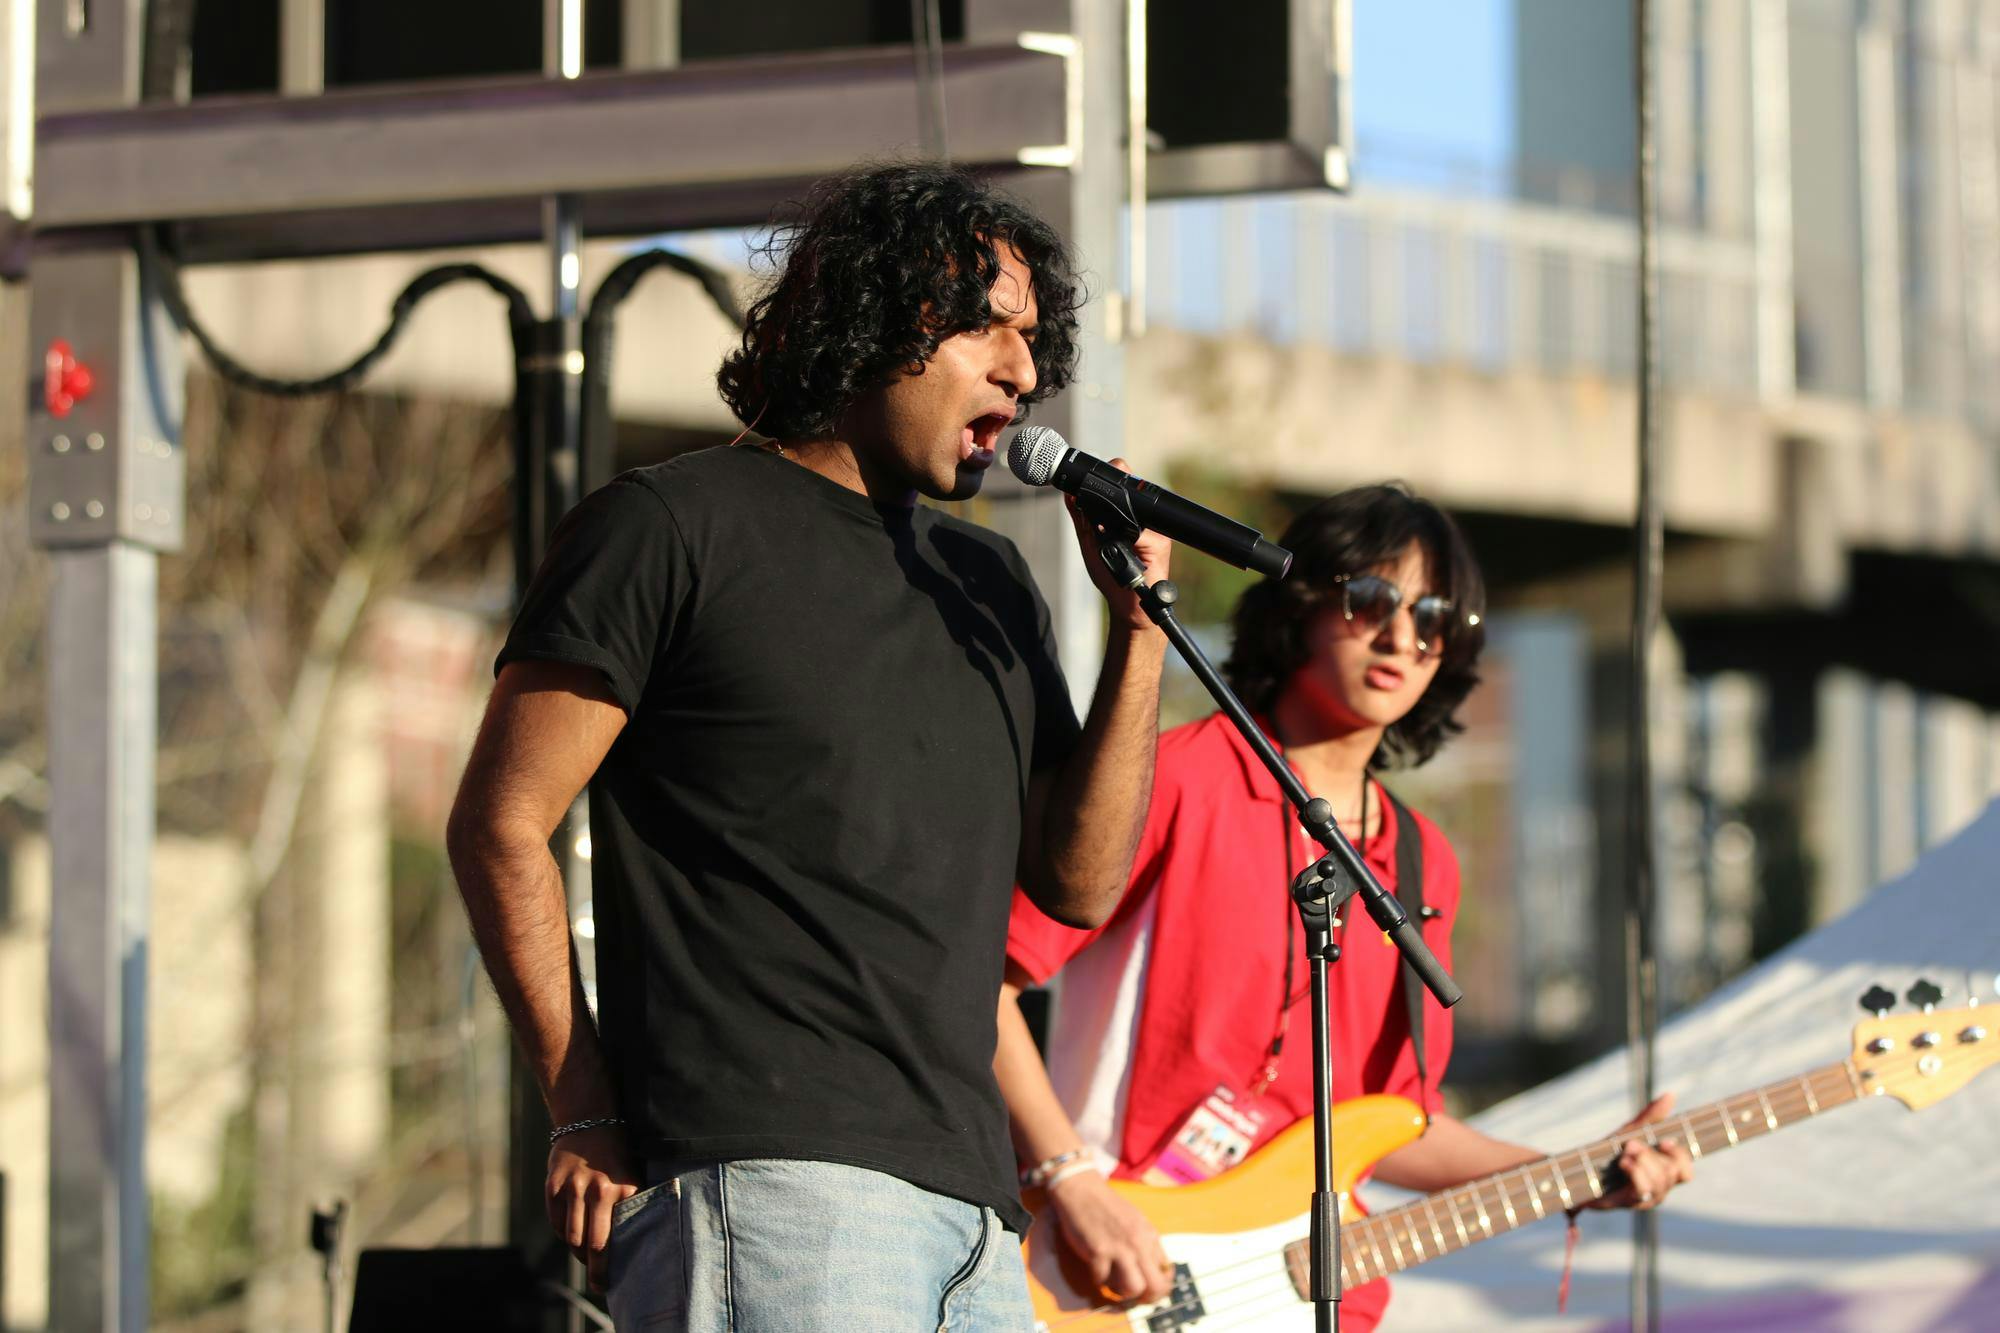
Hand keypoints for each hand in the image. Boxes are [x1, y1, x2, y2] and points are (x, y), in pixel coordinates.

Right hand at [546, 1124, 641, 1290]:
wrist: (590, 1122)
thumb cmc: (617, 1157)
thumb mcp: (632, 1177)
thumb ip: (630, 1208)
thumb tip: (632, 1248)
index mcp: (623, 1190)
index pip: (615, 1240)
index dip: (609, 1267)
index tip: (608, 1285)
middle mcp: (598, 1190)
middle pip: (591, 1245)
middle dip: (595, 1270)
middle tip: (598, 1284)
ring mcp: (573, 1188)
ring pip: (571, 1237)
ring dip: (578, 1252)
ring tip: (586, 1256)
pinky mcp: (553, 1185)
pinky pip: (557, 1222)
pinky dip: (564, 1232)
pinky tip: (573, 1231)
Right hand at [1047, 1169, 1175, 1305]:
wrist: (1083, 1190)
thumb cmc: (1108, 1207)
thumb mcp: (1136, 1222)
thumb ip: (1146, 1245)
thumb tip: (1154, 1272)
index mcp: (1150, 1236)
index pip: (1167, 1273)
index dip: (1159, 1288)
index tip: (1149, 1290)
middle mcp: (1139, 1243)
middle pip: (1155, 1286)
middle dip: (1147, 1299)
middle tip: (1135, 1298)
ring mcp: (1119, 1248)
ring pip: (1133, 1288)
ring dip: (1122, 1292)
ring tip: (1113, 1283)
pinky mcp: (1098, 1251)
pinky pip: (1102, 1280)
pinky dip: (1098, 1280)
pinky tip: (1096, 1269)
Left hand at [1062, 459, 1172, 633]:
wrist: (1130, 606)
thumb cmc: (1111, 574)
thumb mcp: (1090, 541)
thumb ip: (1082, 517)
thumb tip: (1069, 492)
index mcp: (1129, 514)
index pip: (1121, 485)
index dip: (1107, 478)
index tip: (1088, 480)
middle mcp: (1144, 517)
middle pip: (1131, 490)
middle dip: (1113, 494)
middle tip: (1099, 518)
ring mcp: (1155, 530)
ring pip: (1134, 509)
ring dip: (1118, 521)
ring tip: (1110, 541)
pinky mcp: (1161, 544)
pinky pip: (1140, 534)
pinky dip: (1125, 540)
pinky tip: (1123, 552)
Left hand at [1587, 1092, 1693, 1211]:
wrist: (1578, 1167)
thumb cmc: (1608, 1151)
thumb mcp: (1631, 1131)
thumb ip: (1651, 1117)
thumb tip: (1670, 1094)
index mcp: (1661, 1174)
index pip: (1685, 1172)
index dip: (1681, 1157)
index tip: (1665, 1141)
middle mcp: (1658, 1190)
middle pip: (1671, 1173)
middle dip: (1652, 1154)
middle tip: (1631, 1144)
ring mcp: (1644, 1199)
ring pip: (1659, 1182)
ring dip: (1644, 1162)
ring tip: (1626, 1152)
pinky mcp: (1628, 1203)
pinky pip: (1642, 1192)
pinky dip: (1636, 1174)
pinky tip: (1624, 1163)